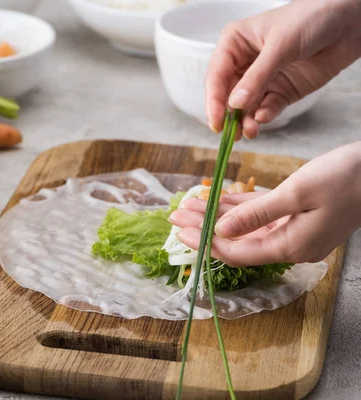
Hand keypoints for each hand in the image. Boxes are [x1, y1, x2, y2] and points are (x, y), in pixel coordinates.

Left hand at [168, 142, 360, 265]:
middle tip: (174, 217)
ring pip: (245, 226)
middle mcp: (290, 243)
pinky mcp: (297, 215)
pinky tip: (216, 199)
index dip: (205, 242)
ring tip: (188, 206)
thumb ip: (256, 214)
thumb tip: (219, 231)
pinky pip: (260, 215)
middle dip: (203, 228)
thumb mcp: (296, 192)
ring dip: (216, 216)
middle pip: (236, 240)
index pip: (236, 251)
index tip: (180, 232)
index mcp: (291, 245)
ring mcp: (294, 230)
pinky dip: (238, 208)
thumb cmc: (345, 178)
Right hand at [206, 0, 360, 138]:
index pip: (216, 76)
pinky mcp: (281, 91)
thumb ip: (257, 77)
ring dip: (246, 120)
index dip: (214, 99)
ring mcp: (262, 79)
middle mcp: (244, 63)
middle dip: (228, 115)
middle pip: (227, 95)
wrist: (350, 21)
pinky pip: (267, 108)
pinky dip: (264, 116)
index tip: (215, 120)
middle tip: (230, 133)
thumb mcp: (281, 45)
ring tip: (250, 131)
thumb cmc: (312, 17)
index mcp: (234, 44)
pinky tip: (264, 118)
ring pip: (246, 106)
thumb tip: (235, 103)